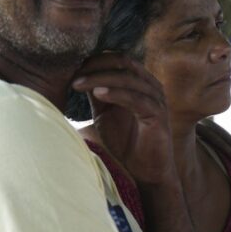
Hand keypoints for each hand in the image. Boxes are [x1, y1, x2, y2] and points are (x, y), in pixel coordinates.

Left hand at [72, 52, 175, 184]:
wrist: (145, 171)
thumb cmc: (127, 142)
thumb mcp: (105, 113)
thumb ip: (97, 93)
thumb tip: (79, 74)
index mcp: (140, 82)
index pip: (117, 60)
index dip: (95, 61)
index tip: (72, 67)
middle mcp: (151, 85)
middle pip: (123, 63)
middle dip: (96, 66)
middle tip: (73, 73)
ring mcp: (157, 98)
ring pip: (127, 79)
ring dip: (101, 78)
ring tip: (78, 83)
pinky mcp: (158, 114)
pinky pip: (136, 98)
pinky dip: (116, 93)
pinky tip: (98, 93)